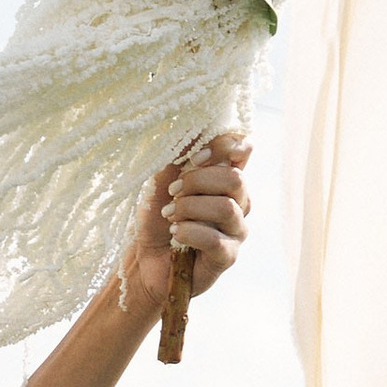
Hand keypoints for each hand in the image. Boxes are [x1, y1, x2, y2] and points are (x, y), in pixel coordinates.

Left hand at [123, 131, 251, 316]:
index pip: (242, 150)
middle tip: (173, 193)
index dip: (224, 147)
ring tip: (170, 216)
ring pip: (226, 208)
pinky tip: (176, 234)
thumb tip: (194, 125)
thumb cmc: (157, 220)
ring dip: (191, 208)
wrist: (144, 260)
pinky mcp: (227, 257)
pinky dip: (190, 232)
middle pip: (235, 179)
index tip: (197, 155)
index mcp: (225, 179)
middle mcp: (238, 202)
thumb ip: (178, 154)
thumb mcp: (160, 181)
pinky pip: (215, 239)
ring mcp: (236, 231)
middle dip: (198, 182)